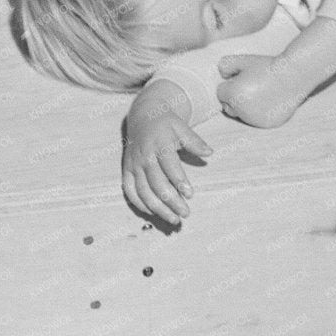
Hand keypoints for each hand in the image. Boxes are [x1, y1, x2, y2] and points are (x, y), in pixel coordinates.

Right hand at [122, 110, 211, 225]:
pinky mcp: (126, 170)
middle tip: (185, 213)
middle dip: (171, 201)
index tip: (190, 195)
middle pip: (156, 183)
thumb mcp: (182, 127)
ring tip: (173, 218)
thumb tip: (210, 153)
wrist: (142, 116)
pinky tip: (152, 213)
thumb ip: (194, 141)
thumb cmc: (166, 124)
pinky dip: (139, 204)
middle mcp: (144, 156)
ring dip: (157, 208)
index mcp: (159, 144)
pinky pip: (130, 191)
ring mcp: (133, 165)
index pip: (169, 166)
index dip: (179, 181)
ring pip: (143, 191)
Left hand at [216, 54, 301, 128]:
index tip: (244, 77)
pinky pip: (257, 120)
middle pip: (228, 107)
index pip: (221, 93)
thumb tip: (221, 74)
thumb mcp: (244, 59)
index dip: (232, 83)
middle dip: (235, 98)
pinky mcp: (267, 124)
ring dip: (247, 107)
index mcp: (232, 94)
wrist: (295, 75)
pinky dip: (261, 113)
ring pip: (243, 115)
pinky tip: (271, 101)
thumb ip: (225, 65)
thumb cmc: (269, 66)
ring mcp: (254, 119)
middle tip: (252, 86)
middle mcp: (241, 110)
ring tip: (263, 92)